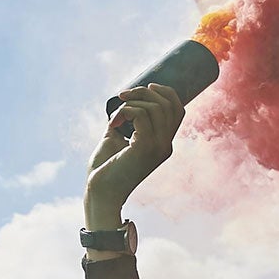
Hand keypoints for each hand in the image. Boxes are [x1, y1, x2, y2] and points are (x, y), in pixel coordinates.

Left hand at [85, 82, 183, 231]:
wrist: (100, 192)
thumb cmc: (105, 168)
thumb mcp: (116, 139)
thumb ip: (124, 122)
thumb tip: (122, 102)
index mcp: (163, 143)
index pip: (178, 110)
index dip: (167, 92)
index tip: (146, 86)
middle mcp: (165, 145)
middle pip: (168, 104)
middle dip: (144, 92)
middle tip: (122, 96)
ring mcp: (157, 147)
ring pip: (155, 108)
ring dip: (131, 103)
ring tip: (115, 117)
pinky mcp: (144, 148)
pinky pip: (142, 116)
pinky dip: (126, 111)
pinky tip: (113, 124)